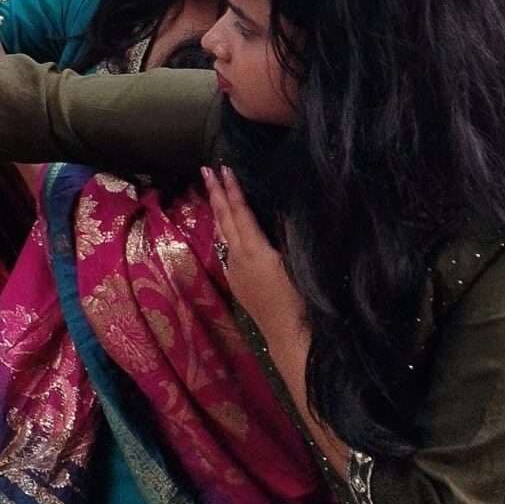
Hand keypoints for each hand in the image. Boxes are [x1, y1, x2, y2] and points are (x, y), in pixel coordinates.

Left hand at [203, 165, 302, 343]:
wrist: (286, 334)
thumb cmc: (299, 299)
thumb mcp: (297, 264)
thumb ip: (287, 236)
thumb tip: (280, 211)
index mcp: (254, 249)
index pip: (240, 212)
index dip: (232, 189)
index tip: (223, 169)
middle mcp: (238, 257)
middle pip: (224, 219)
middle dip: (215, 193)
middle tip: (205, 170)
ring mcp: (235, 270)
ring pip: (223, 234)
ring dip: (218, 211)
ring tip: (213, 192)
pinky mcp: (236, 281)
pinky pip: (227, 249)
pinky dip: (224, 231)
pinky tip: (227, 229)